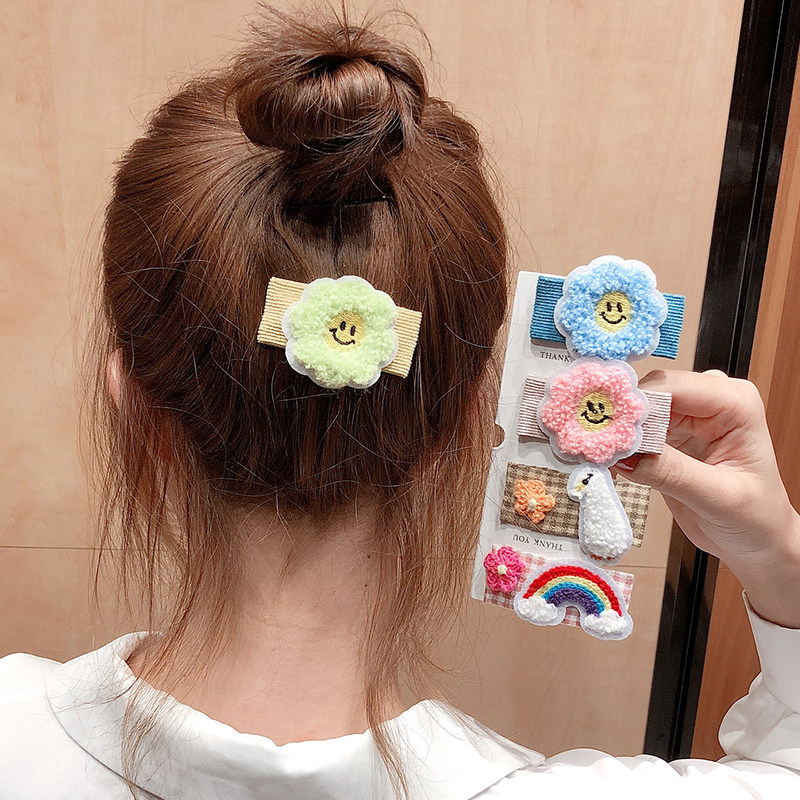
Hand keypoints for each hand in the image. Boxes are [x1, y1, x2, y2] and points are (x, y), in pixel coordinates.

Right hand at [614, 369, 799, 627]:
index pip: (674, 387)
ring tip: (596, 452)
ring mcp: (688, 414)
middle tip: (595, 444)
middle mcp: (711, 399)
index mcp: (735, 403)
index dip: (637, 405)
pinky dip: (619, 443)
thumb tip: (626, 454)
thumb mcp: (717, 498)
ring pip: (637, 407)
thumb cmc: (754, 518)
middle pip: (650, 392)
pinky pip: (634, 428)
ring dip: (616, 429)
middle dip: (622, 416)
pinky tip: (607, 459)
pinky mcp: (669, 432)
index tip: (606, 430)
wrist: (755, 541)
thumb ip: (673, 472)